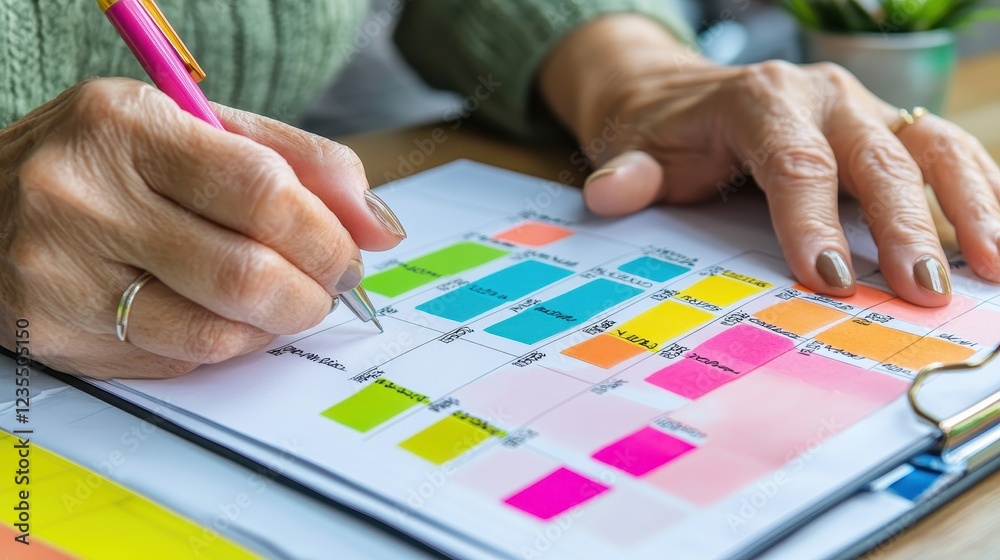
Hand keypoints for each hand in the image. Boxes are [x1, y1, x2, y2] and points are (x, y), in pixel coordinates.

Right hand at [0, 78, 403, 378]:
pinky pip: (178, 360)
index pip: (263, 190)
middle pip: (247, 273)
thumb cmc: (109, 161)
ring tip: (282, 302)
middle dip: (315, 291)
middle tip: (329, 286)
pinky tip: (222, 315)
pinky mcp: (54, 335)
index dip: (328, 233)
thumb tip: (380, 225)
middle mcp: (82, 198)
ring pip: (217, 332)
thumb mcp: (194, 127)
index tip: (351, 250)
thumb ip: (297, 162)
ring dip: (276, 326)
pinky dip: (225, 345)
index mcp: (128, 126)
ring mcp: (60, 274)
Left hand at [541, 15, 999, 306]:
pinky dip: (980, 189)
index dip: (813, 221)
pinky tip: (996, 239)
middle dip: (902, 227)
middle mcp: (822, 96)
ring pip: (932, 145)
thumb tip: (608, 195)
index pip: (795, 163)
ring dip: (968, 204)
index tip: (829, 278)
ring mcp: (863, 107)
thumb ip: (630, 173)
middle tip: (917, 292)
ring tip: (992, 267)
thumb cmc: (665, 130)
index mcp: (760, 99)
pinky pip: (947, 150)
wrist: (683, 93)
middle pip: (875, 157)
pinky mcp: (888, 124)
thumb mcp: (637, 148)